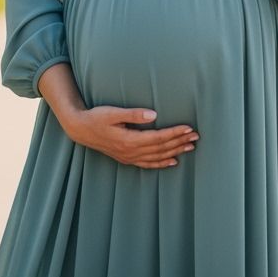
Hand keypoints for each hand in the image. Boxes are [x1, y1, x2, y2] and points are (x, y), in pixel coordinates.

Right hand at [62, 105, 198, 168]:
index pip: (158, 137)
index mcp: (129, 140)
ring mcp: (129, 157)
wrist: (81, 130)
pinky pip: (148, 164)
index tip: (189, 128)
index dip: (174, 133)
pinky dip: (161, 164)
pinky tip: (173, 161)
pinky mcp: (127, 158)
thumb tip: (153, 114)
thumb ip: (133, 114)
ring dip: (175, 152)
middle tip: (196, 136)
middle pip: (161, 148)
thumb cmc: (97, 117)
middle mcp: (131, 151)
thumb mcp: (113, 112)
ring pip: (157, 157)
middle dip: (180, 142)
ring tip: (190, 147)